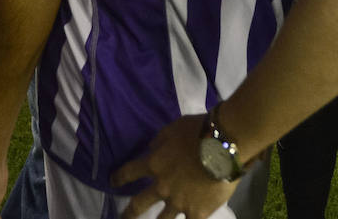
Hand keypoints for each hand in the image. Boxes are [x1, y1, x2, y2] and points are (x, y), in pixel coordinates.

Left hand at [113, 115, 236, 218]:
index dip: (119, 178)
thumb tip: (152, 148)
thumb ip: (160, 141)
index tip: (113, 181)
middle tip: (123, 217)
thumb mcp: (174, 128)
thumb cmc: (199, 131)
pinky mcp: (197, 213)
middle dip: (128, 213)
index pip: (129, 172)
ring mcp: (178, 203)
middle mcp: (162, 187)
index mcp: (155, 164)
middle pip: (138, 204)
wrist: (224, 147)